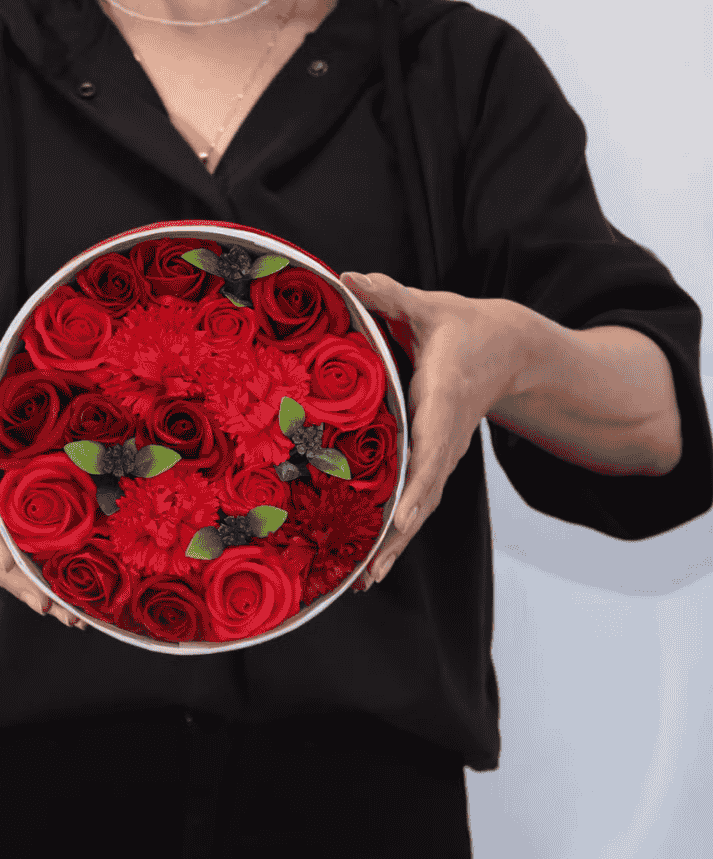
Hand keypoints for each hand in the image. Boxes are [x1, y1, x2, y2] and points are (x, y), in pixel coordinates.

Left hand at [340, 272, 531, 588]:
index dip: (417, 486)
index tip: (401, 520)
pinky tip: (372, 560)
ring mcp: (445, 456)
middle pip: (425, 494)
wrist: (510, 350)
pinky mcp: (438, 462)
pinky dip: (399, 533)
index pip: (431, 449)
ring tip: (365, 582)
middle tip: (369, 573)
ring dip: (396, 545)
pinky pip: (418, 501)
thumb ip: (389, 296)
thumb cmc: (466, 328)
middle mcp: (446, 439)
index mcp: (442, 401)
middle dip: (399, 535)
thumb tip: (347, 277)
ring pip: (421, 507)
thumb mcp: (430, 308)